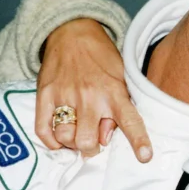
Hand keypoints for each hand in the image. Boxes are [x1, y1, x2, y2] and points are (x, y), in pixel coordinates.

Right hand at [35, 18, 152, 162]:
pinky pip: (43, 129)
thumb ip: (119, 107)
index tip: (145, 157)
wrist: (73, 32)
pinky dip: (52, 141)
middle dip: (91, 149)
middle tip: (93, 143)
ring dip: (71, 144)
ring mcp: (65, 95)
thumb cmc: (102, 59)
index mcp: (115, 92)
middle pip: (88, 141)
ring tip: (77, 135)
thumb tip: (106, 138)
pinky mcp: (45, 94)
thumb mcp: (121, 78)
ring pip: (65, 137)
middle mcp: (90, 96)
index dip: (139, 140)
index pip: (131, 121)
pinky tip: (60, 138)